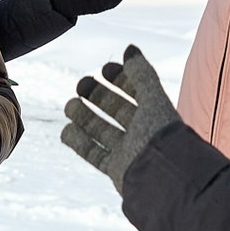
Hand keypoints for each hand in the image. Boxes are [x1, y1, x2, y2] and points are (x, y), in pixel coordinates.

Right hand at [59, 46, 177, 189]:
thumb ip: (141, 74)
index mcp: (156, 114)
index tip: (104, 69)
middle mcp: (142, 133)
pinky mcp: (117, 170)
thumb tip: (129, 49)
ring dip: (84, 117)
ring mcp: (129, 152)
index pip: (137, 92)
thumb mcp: (153, 100)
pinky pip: (94, 154)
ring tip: (70, 105)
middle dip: (98, 96)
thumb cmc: (162, 138)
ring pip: (102, 130)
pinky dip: (79, 142)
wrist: (164, 181)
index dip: (121, 79)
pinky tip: (65, 130)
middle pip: (116, 110)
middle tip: (81, 85)